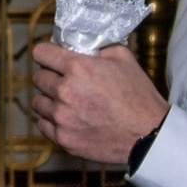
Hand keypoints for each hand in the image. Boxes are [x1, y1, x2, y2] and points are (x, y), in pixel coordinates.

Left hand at [29, 41, 168, 164]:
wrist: (148, 133)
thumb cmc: (138, 95)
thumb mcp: (123, 58)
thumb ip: (96, 49)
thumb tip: (78, 48)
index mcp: (78, 68)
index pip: (40, 53)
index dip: (47, 54)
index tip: (52, 59)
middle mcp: (65, 91)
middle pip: (38, 77)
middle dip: (51, 77)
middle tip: (66, 82)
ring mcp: (62, 117)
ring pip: (38, 102)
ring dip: (50, 100)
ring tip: (68, 103)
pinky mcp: (63, 138)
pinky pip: (43, 124)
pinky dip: (52, 121)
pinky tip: (69, 118)